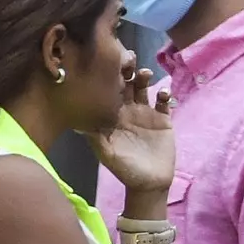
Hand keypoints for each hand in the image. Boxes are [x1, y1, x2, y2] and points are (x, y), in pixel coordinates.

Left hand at [90, 68, 175, 193]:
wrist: (149, 184)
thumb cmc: (125, 170)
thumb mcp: (107, 154)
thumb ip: (95, 137)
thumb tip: (79, 120)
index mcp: (112, 115)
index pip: (109, 90)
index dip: (109, 76)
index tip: (109, 63)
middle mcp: (128, 110)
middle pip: (127, 83)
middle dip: (127, 69)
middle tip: (128, 59)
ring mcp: (146, 113)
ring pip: (145, 87)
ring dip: (145, 77)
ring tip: (145, 74)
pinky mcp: (163, 119)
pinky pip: (164, 101)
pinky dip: (165, 94)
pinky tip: (163, 94)